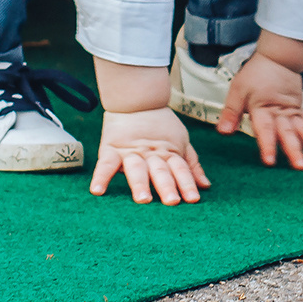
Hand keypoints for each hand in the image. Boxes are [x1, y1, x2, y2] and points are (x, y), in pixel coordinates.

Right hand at [88, 107, 208, 203]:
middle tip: (172, 201)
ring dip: (140, 184)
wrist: (136, 100)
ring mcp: (131, 152)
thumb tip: (205, 185)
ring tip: (143, 198)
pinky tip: (97, 191)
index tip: (193, 199)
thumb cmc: (161, 126)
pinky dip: (101, 176)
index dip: (187, 183)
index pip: (180, 169)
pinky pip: (105, 164)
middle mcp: (151, 154)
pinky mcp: (111, 149)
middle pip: (160, 171)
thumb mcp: (181, 142)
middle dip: (166, 186)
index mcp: (168, 153)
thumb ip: (191, 164)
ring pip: (137, 169)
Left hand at [217, 34, 302, 169]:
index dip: (268, 145)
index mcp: (263, 108)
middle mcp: (281, 112)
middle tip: (301, 167)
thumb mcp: (238, 89)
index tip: (270, 162)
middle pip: (289, 133)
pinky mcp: (301, 111)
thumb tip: (223, 132)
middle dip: (296, 151)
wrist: (279, 58)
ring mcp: (294, 112)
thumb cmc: (257, 74)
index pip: (266, 129)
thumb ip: (231, 112)